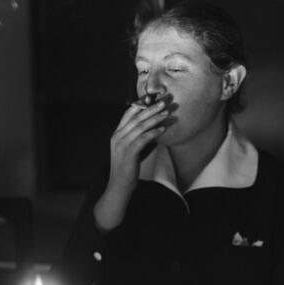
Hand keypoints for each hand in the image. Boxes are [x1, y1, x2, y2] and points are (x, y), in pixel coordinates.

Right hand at [93, 97, 170, 230]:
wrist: (119, 185)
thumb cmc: (127, 168)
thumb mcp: (131, 150)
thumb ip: (139, 138)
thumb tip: (154, 129)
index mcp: (117, 134)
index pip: (127, 114)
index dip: (140, 105)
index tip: (152, 99)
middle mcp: (118, 137)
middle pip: (136, 117)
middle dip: (150, 108)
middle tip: (163, 102)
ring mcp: (122, 144)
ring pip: (140, 126)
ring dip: (155, 118)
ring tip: (167, 113)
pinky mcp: (129, 152)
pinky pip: (143, 138)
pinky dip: (153, 132)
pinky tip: (162, 129)